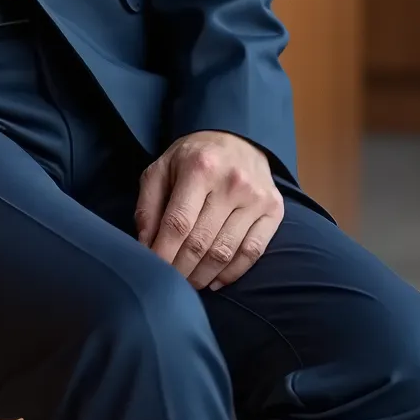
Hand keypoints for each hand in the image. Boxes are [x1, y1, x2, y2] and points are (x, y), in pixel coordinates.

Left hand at [135, 130, 283, 290]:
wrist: (238, 136)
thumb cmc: (193, 157)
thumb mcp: (162, 168)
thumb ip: (148, 206)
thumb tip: (145, 246)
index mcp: (200, 168)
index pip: (179, 223)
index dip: (163, 253)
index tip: (153, 271)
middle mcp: (232, 182)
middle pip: (201, 242)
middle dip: (181, 269)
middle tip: (169, 282)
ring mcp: (256, 197)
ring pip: (226, 252)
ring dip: (203, 275)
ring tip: (189, 283)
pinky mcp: (274, 210)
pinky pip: (253, 252)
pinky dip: (232, 273)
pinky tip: (215, 281)